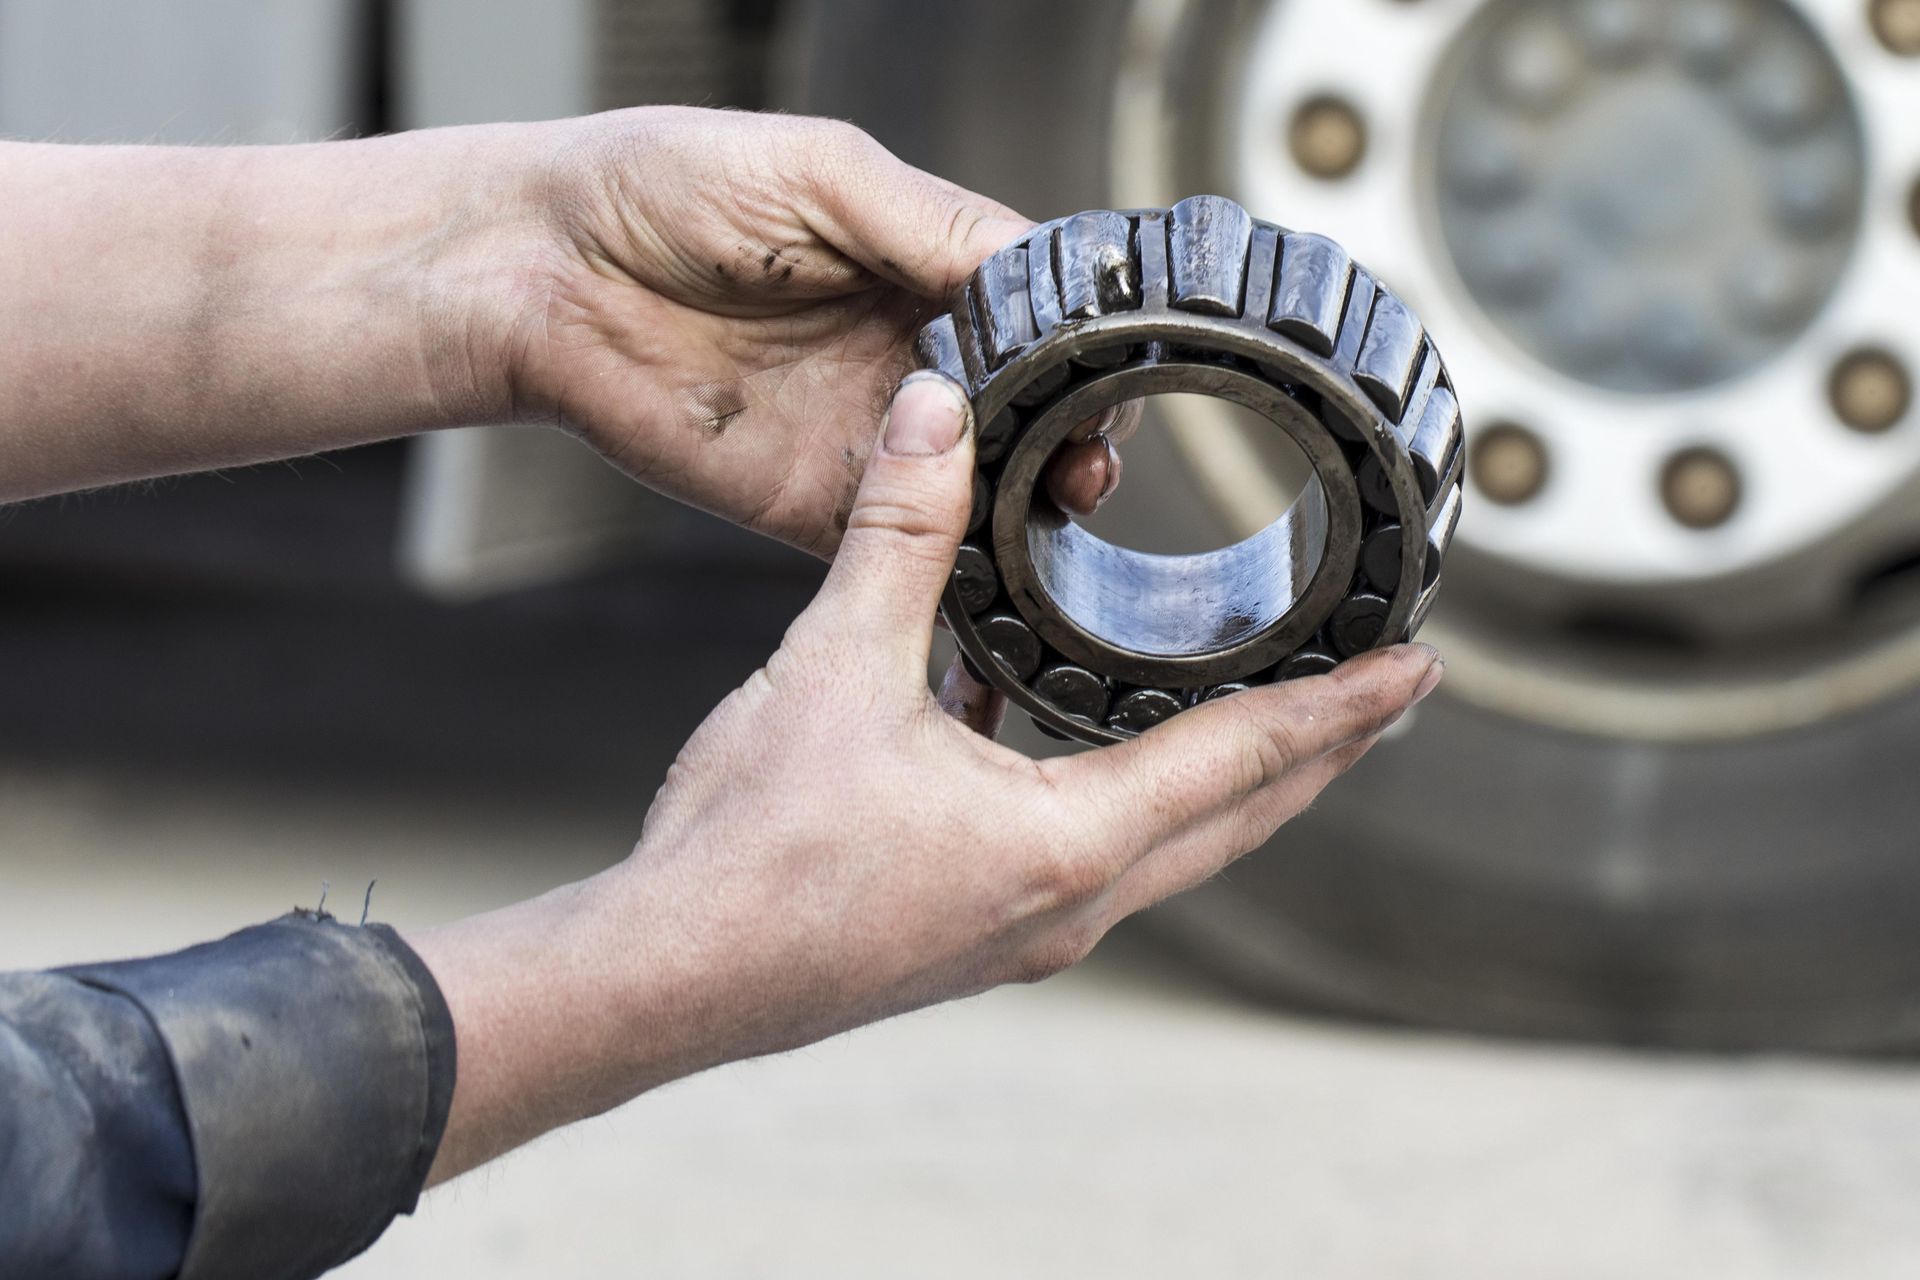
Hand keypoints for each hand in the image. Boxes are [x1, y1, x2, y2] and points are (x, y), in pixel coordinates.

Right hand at [412, 374, 1442, 1178]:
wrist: (667, 976)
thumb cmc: (751, 853)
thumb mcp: (833, 669)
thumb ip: (899, 534)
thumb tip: (937, 417)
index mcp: (1065, 843)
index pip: (1246, 758)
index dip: (1342, 707)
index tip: (1417, 668)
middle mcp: (1070, 902)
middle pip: (1239, 815)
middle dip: (1320, 749)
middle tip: (1386, 690)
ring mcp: (1027, 928)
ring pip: (1175, 842)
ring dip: (1233, 776)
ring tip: (1273, 711)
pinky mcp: (982, 929)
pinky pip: (1097, 853)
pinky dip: (1130, 792)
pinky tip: (1085, 734)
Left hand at [506, 107, 1131, 557]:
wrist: (540, 275)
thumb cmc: (656, 188)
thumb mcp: (819, 170)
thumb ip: (931, 223)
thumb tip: (1036, 264)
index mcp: (916, 269)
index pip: (1032, 318)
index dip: (1079, 349)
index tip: (1107, 374)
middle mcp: (902, 357)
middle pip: (1023, 412)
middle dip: (1069, 437)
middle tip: (1090, 459)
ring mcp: (863, 435)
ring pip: (977, 486)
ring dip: (1026, 501)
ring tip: (1059, 500)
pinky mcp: (815, 503)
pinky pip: (899, 544)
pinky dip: (948, 559)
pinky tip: (986, 552)